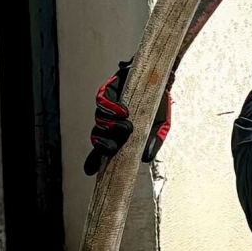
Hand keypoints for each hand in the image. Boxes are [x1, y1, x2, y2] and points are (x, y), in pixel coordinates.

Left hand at [82, 60, 171, 176]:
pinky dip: (110, 108)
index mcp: (118, 135)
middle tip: (115, 148)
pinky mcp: (107, 91)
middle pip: (97, 137)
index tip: (90, 172)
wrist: (161, 78)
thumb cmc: (158, 105)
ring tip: (127, 127)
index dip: (93, 161)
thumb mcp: (160, 127)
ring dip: (110, 127)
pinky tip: (123, 111)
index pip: (101, 150)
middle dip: (104, 145)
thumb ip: (154, 142)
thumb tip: (146, 157)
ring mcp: (106, 107)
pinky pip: (102, 101)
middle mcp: (109, 122)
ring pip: (99, 121)